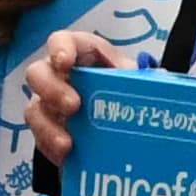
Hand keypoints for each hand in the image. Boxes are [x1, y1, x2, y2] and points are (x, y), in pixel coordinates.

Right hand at [27, 28, 137, 177]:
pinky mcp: (47, 132)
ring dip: (48, 126)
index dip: (60, 48)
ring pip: (34, 109)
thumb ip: (145, 79)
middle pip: (37, 73)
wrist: (117, 124)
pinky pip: (40, 138)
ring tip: (67, 143)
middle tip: (74, 106)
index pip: (62, 40)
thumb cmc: (122, 92)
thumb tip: (161, 77)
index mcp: (80, 55)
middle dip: (51, 88)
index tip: (65, 62)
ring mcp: (48, 105)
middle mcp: (57, 76)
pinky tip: (66, 155)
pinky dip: (51, 147)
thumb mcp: (135, 82)